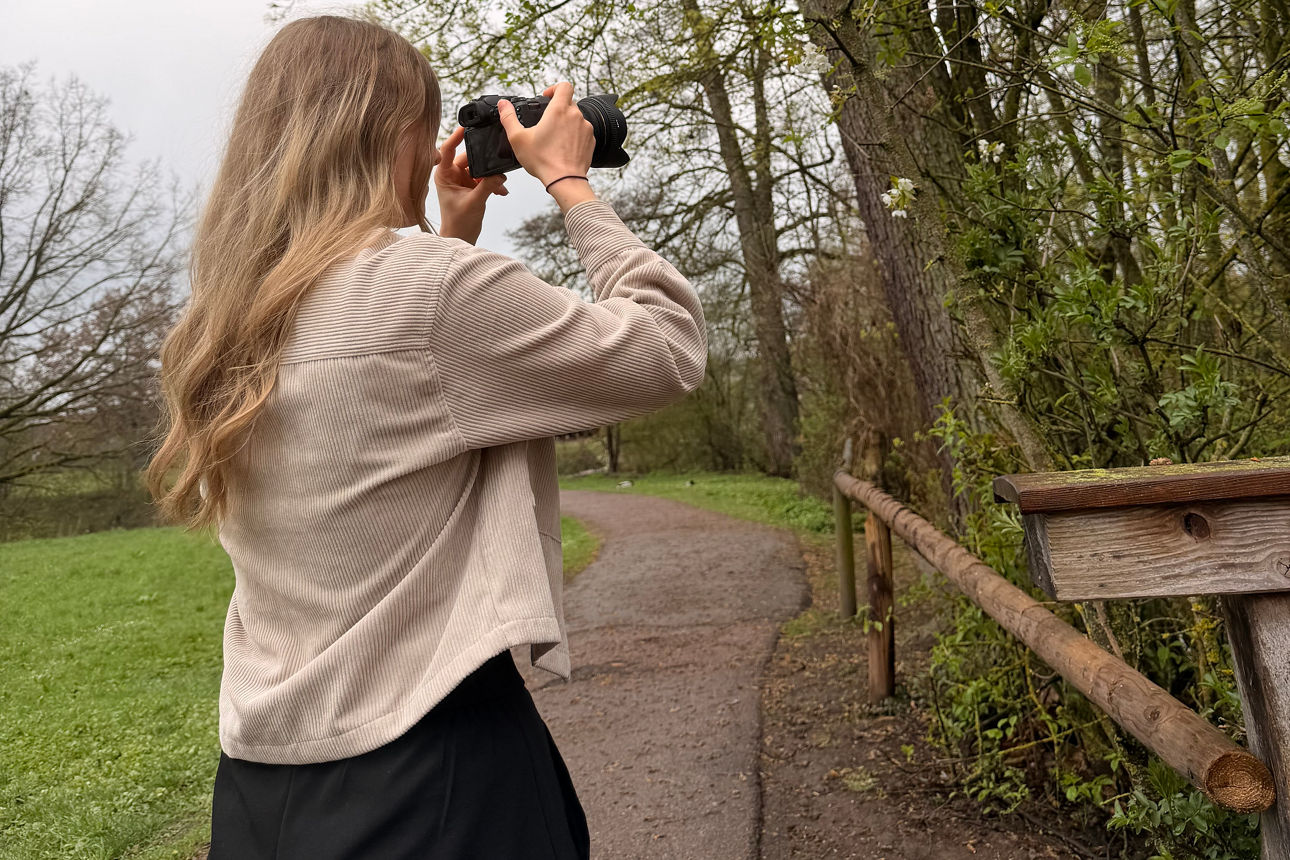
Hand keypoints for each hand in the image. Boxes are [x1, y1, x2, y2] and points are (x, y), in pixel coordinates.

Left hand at [434, 126, 506, 244]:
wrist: (461, 238)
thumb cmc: (458, 223)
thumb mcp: (474, 202)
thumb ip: (487, 186)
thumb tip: (500, 174)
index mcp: (444, 175)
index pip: (447, 149)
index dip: (456, 137)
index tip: (466, 127)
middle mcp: (451, 175)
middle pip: (469, 158)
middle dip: (484, 166)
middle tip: (496, 171)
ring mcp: (461, 180)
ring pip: (479, 169)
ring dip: (490, 177)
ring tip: (500, 186)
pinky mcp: (470, 186)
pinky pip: (484, 178)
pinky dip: (492, 183)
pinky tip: (500, 191)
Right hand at [498, 83, 596, 208]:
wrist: (565, 181)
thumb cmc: (543, 161)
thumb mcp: (518, 138)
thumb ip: (508, 118)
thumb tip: (503, 105)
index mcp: (559, 110)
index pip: (564, 86)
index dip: (554, 88)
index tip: (546, 97)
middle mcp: (576, 116)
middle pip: (569, 102)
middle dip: (557, 109)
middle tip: (546, 123)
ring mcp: (586, 129)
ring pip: (576, 118)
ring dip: (566, 123)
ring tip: (554, 138)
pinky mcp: (591, 141)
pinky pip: (583, 133)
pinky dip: (574, 136)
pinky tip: (563, 148)